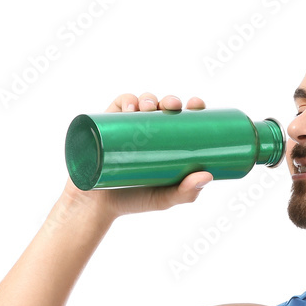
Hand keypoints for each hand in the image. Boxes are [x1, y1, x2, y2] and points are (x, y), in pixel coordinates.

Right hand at [60, 92, 213, 218]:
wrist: (98, 206)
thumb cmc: (135, 200)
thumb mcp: (164, 199)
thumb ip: (186, 192)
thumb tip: (208, 176)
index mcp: (168, 141)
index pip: (183, 118)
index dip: (192, 106)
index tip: (197, 104)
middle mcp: (148, 130)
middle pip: (163, 107)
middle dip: (170, 99)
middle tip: (173, 106)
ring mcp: (128, 127)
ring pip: (141, 103)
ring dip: (148, 98)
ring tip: (149, 108)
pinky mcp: (107, 127)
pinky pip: (116, 106)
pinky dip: (124, 101)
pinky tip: (130, 106)